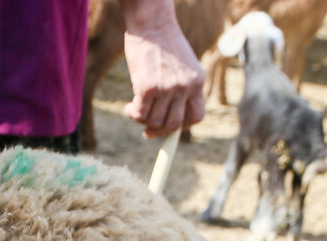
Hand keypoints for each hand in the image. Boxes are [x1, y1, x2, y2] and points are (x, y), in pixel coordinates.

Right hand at [121, 0, 205, 137]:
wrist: (151, 23)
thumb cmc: (163, 43)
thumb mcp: (181, 66)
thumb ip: (180, 88)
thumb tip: (168, 115)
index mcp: (197, 81)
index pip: (196, 116)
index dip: (182, 127)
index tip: (169, 128)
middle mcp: (185, 87)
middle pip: (174, 124)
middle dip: (160, 131)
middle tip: (147, 130)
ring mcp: (167, 88)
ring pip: (154, 121)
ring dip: (142, 119)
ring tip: (135, 108)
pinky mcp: (148, 87)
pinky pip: (139, 113)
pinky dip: (132, 113)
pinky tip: (129, 106)